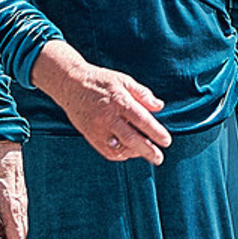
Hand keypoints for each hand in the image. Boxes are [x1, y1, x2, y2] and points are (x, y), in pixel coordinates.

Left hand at [0, 140, 27, 238]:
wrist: (2, 139)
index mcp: (10, 204)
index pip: (16, 238)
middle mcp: (19, 202)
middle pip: (20, 234)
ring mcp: (20, 196)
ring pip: (19, 224)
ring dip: (5, 231)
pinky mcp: (18, 190)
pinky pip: (17, 212)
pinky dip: (6, 219)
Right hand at [33, 43, 171, 162]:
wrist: (71, 85)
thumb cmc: (100, 81)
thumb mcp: (124, 81)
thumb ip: (142, 94)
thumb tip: (159, 106)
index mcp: (119, 101)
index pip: (141, 120)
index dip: (155, 132)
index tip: (166, 141)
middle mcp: (108, 117)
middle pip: (131, 139)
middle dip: (147, 150)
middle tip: (159, 158)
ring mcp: (98, 129)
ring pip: (119, 149)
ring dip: (134, 153)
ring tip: (144, 151)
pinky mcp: (90, 136)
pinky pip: (107, 151)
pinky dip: (120, 154)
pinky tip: (128, 150)